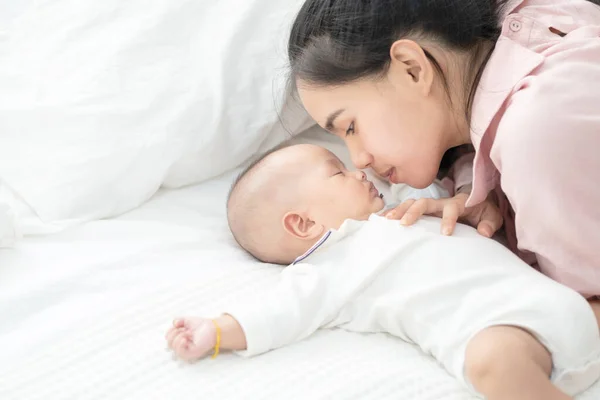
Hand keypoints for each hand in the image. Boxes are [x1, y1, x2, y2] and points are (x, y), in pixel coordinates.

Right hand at [166, 317, 216, 360]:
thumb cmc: (201, 325)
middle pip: (169, 342)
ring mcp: (186, 351)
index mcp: (179, 338)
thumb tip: (174, 323)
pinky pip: (180, 352)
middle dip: (175, 333)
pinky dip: (180, 344)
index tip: (181, 326)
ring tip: (189, 333)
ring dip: (179, 336)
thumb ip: (179, 320)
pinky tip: (185, 339)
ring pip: (173, 346)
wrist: (213, 328)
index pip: (168, 337)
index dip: (172, 330)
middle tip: (186, 330)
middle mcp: (182, 346)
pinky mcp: (191, 354)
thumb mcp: (187, 320)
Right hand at [382, 192, 502, 236]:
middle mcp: (442, 202)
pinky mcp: (424, 211)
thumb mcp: (492, 217)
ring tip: (388, 219)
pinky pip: (407, 208)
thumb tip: (483, 232)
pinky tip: (382, 218)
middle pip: (425, 202)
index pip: (452, 209)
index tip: (445, 234)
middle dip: (413, 212)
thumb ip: (490, 223)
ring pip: (412, 203)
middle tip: (403, 224)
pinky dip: (395, 212)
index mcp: (459, 203)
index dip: (448, 220)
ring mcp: (432, 206)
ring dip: (400, 210)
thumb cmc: (483, 212)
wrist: (477, 203)